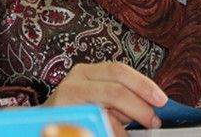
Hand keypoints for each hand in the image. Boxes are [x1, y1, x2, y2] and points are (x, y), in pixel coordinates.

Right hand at [44, 62, 167, 136]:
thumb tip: (150, 109)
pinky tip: (110, 134)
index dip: (143, 84)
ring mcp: (65, 99)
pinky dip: (109, 131)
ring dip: (122, 124)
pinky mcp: (61, 117)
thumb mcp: (98, 99)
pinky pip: (93, 124)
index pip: (119, 71)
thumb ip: (120, 101)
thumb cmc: (75, 113)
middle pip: (115, 89)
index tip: (161, 100)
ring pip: (104, 110)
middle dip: (139, 107)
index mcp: (87, 72)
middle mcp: (74, 81)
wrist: (39, 126)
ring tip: (129, 133)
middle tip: (153, 121)